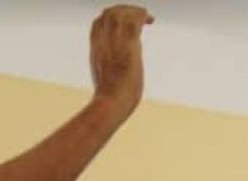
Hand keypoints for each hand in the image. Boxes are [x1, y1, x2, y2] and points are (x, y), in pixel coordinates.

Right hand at [90, 5, 153, 120]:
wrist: (111, 103)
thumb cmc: (111, 99)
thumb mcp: (106, 79)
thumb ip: (111, 69)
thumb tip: (120, 74)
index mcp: (96, 48)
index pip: (99, 22)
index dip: (112, 17)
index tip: (126, 20)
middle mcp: (102, 41)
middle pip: (109, 13)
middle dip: (124, 10)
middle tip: (140, 16)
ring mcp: (114, 42)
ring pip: (120, 13)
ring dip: (135, 11)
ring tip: (147, 18)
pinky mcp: (128, 45)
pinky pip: (134, 21)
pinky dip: (142, 16)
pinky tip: (151, 20)